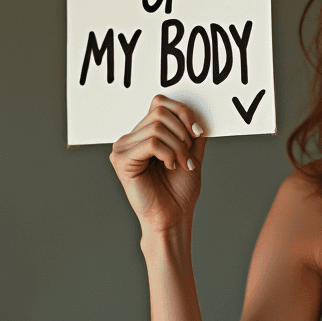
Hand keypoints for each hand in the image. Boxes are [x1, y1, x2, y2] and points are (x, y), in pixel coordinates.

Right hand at [109, 95, 207, 233]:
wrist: (174, 217)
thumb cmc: (179, 191)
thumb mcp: (191, 154)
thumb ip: (192, 133)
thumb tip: (199, 112)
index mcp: (143, 134)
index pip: (159, 103)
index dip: (183, 112)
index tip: (198, 133)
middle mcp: (129, 139)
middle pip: (160, 112)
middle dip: (183, 131)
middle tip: (188, 154)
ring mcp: (122, 149)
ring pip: (157, 128)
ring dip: (178, 146)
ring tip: (182, 164)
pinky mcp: (122, 161)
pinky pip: (151, 143)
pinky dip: (168, 153)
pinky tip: (171, 167)